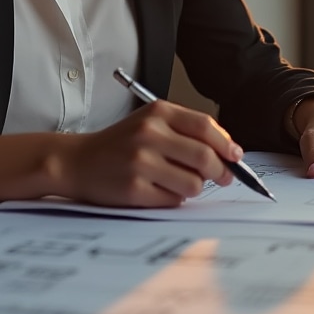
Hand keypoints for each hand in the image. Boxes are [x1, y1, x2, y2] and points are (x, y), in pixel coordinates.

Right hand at [52, 100, 240, 207]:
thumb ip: (187, 131)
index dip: (226, 144)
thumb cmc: (121, 144)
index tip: (236, 157)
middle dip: (220, 172)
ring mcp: (140, 162)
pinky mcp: (134, 188)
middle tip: (222, 178)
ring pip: (193, 183)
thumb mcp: (150, 123)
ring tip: (176, 181)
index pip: (205, 126)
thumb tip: (229, 153)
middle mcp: (149, 133)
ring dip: (193, 187)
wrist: (77, 161)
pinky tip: (157, 190)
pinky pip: (174, 200)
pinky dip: (173, 199)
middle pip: (204, 157)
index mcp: (157, 112)